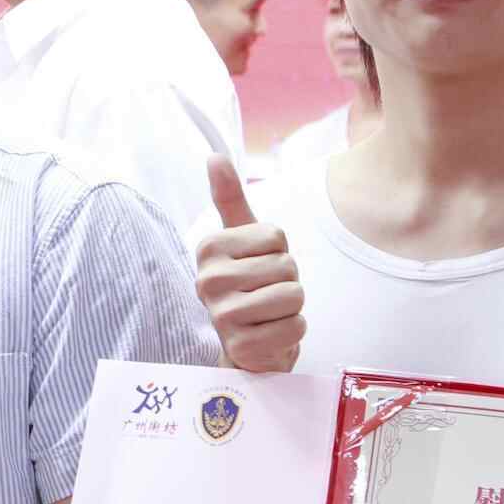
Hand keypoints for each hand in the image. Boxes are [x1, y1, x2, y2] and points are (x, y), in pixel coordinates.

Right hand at [194, 156, 302, 372]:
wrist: (246, 344)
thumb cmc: (248, 285)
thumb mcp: (242, 239)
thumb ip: (230, 198)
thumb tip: (214, 156)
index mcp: (209, 248)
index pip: (277, 238)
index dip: (280, 253)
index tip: (259, 268)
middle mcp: (208, 281)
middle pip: (287, 267)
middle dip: (288, 282)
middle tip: (266, 295)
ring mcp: (222, 316)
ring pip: (293, 296)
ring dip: (292, 308)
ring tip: (270, 314)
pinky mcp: (241, 347)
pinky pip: (295, 327)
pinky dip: (293, 332)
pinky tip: (272, 335)